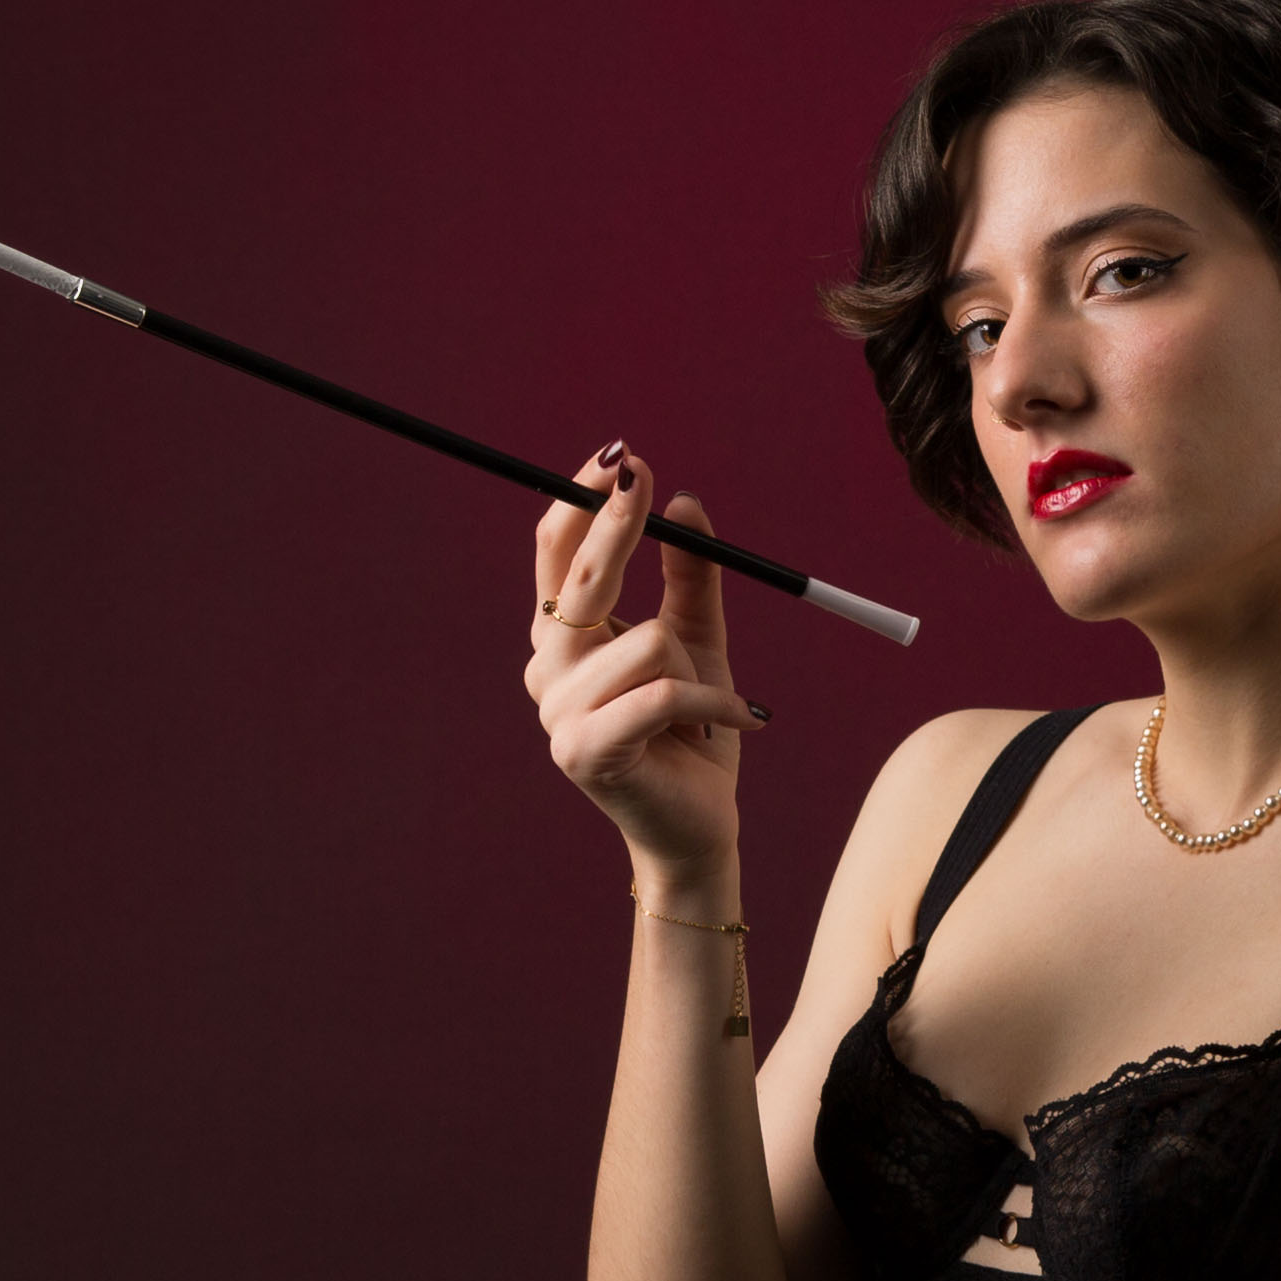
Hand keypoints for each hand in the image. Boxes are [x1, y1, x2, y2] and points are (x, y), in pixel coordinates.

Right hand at [528, 443, 761, 879]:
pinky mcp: (584, 751)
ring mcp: (557, 713)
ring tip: (705, 710)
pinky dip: (713, 705)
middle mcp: (547, 669)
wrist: (699, 824)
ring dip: (699, 672)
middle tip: (645, 474)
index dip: (580, 502)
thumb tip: (685, 502)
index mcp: (564, 639)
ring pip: (649, 643)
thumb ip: (691, 577)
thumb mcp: (702, 640)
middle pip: (582, 576)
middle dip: (620, 522)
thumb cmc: (693, 731)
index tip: (621, 457)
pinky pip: (664, 694)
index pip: (555, 555)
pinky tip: (733, 723)